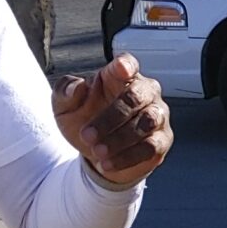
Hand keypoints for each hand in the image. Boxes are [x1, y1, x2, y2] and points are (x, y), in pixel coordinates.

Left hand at [55, 55, 171, 187]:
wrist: (96, 153)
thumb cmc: (85, 120)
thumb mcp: (64, 106)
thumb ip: (65, 91)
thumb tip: (77, 87)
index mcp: (119, 76)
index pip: (128, 63)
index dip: (126, 65)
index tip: (121, 69)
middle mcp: (145, 91)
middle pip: (136, 96)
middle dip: (111, 117)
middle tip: (87, 135)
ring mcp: (157, 115)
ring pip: (147, 122)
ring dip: (120, 139)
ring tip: (97, 152)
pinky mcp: (162, 139)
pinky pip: (151, 146)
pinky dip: (128, 157)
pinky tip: (108, 163)